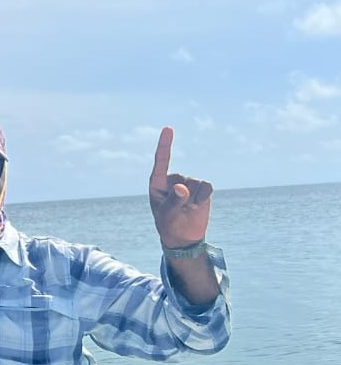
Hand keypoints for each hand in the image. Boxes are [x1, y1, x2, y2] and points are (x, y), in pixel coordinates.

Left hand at [148, 127, 211, 247]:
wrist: (183, 236)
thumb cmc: (168, 224)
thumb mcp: (167, 215)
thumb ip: (173, 201)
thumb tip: (182, 188)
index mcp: (158, 183)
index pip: (161, 161)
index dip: (165, 145)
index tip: (168, 128)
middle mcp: (173, 179)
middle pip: (184, 180)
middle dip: (183, 197)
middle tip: (178, 210)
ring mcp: (188, 182)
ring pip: (196, 184)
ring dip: (194, 200)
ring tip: (187, 209)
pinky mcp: (202, 187)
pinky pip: (207, 187)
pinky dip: (203, 199)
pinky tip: (197, 206)